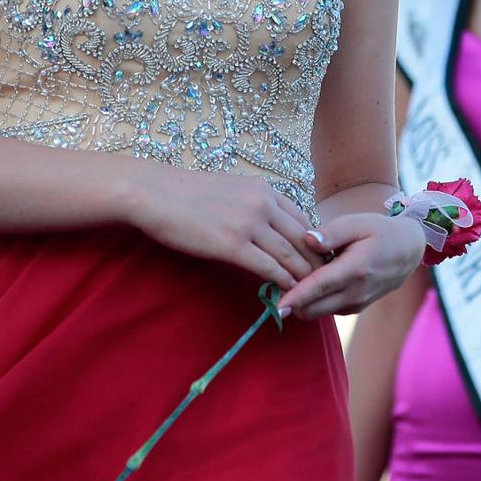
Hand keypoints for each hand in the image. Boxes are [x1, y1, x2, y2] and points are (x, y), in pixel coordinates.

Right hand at [131, 169, 321, 290]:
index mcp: (264, 190)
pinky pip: (268, 267)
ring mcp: (249, 224)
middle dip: (316, 261)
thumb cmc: (186, 193)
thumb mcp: (231, 189)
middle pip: (303, 238)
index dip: (314, 242)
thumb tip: (267, 226)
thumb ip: (253, 204)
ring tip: (312, 291)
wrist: (155, 193)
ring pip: (289, 254)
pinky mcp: (232, 245)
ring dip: (303, 275)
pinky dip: (282, 281)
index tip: (319, 259)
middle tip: (325, 280)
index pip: (302, 219)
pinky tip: (288, 290)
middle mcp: (263, 203)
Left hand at [278, 212, 426, 318]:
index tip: (276, 306)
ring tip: (292, 276)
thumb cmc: (380, 232)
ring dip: (302, 301)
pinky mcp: (353, 309)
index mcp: (355, 270)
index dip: (296, 297)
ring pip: (317, 312)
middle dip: (291, 300)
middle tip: (274, 279)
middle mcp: (355, 293)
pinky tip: (311, 280)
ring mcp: (355, 304)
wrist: (408, 251)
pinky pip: (326, 309)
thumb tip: (306, 240)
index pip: (319, 287)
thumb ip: (331, 232)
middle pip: (313, 308)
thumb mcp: (357, 223)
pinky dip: (314, 301)